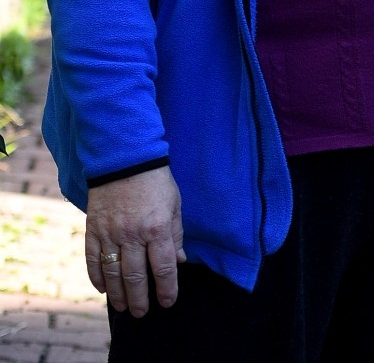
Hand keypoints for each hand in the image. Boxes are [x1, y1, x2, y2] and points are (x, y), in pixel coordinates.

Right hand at [85, 165, 184, 315]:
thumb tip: (180, 261)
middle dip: (140, 298)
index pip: (163, 267)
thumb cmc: (156, 182)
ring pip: (113, 272)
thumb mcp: (175, 205)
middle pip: (135, 276)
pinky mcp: (93, 230)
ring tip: (123, 307)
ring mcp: (110, 233)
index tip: (167, 302)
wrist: (125, 160)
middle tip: (143, 313)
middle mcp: (133, 234)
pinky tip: (103, 289)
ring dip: (118, 294)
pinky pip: (92, 259)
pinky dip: (97, 277)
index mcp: (158, 228)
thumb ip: (176, 235)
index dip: (166, 288)